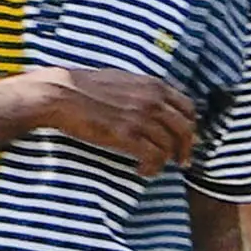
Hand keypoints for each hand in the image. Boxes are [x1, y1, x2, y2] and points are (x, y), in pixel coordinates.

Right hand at [10, 61, 200, 169]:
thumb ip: (142, 90)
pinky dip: (152, 167)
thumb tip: (150, 102)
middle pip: (185, 129)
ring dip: (166, 161)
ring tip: (154, 167)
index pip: (187, 108)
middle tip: (180, 161)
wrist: (60, 94)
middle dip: (185, 148)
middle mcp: (153, 101)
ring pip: (170, 145)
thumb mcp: (122, 80)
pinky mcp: (127, 136)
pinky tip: (142, 170)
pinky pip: (153, 156)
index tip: (185, 139)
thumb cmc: (83, 87)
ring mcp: (141, 118)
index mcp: (154, 86)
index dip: (189, 126)